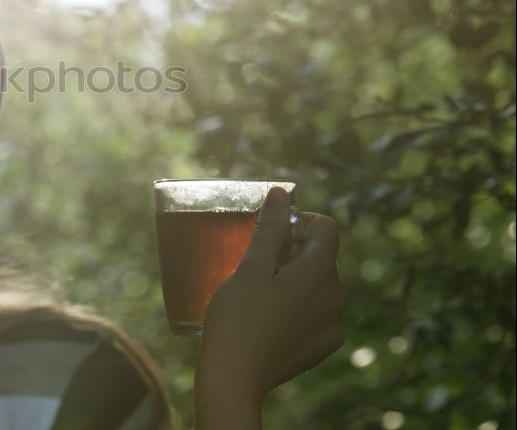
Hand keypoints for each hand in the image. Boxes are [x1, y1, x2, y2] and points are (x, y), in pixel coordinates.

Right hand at [194, 187, 344, 427]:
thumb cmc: (237, 316)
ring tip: (261, 290)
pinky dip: (300, 303)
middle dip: (294, 250)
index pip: (327, 228)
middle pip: (323, 255)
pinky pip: (318, 309)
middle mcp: (335, 296)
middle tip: (258, 263)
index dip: (300, 222)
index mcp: (319, 272)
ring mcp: (333, 323)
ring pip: (320, 283)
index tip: (272, 234)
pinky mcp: (325, 344)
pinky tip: (271, 315)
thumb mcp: (250, 266)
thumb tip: (282, 194)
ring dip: (296, 277)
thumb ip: (270, 228)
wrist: (235, 376)